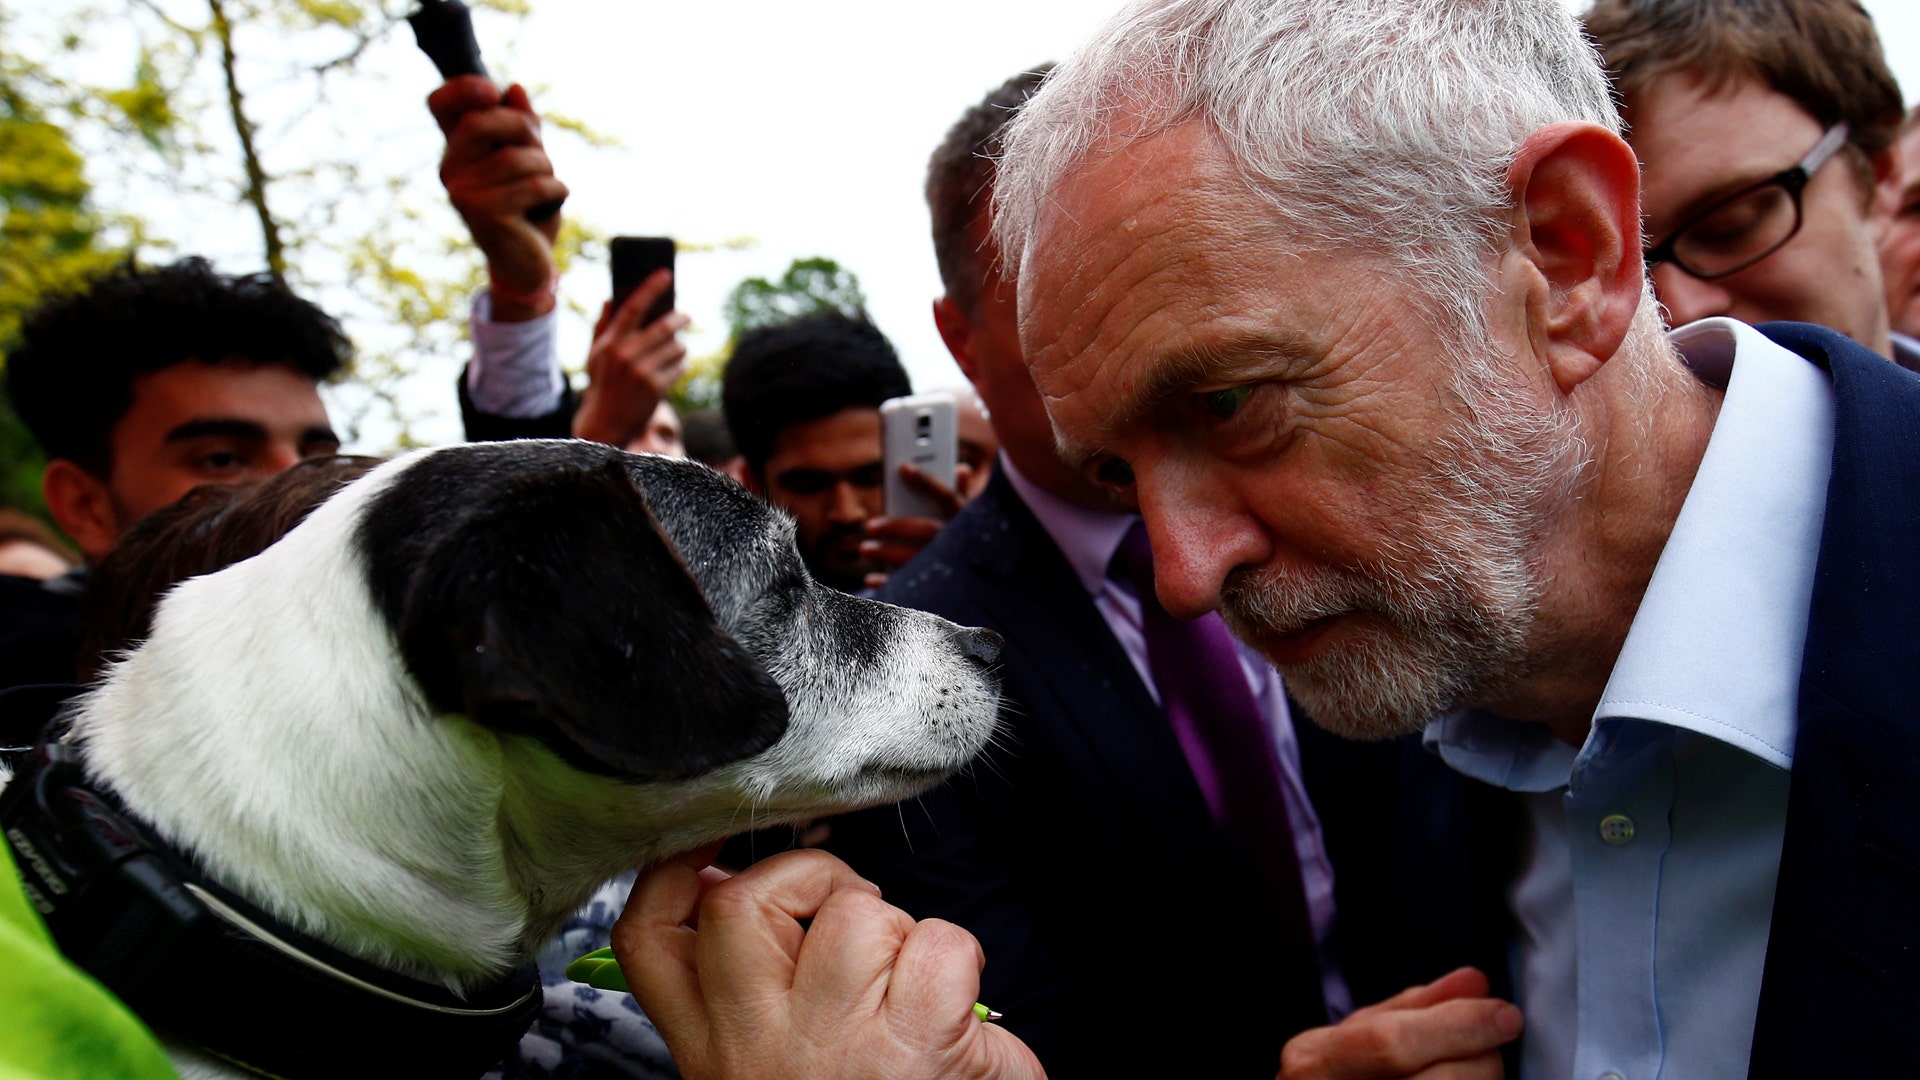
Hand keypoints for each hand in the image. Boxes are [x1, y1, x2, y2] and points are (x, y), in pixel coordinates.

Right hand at [429, 76, 567, 320]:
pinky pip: (533, 186)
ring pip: (515, 158)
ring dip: (546, 168)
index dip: (461, 88)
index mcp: (457, 150)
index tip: (492, 91)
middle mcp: (450, 170)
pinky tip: (554, 201)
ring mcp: (463, 194)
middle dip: (524, 129)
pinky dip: (556, 190)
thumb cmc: (527, 209)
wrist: (527, 265)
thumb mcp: (528, 160)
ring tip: (548, 186)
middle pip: (481, 123)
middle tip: (541, 152)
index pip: (440, 104)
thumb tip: (516, 89)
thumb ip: (522, 126)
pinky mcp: (484, 215)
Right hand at [572, 270, 689, 446]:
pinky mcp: (656, 388)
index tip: (666, 275)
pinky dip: (679, 366)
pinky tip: (672, 370)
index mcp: (610, 342)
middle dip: (679, 319)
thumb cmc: (602, 383)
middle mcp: (625, 354)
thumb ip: (603, 325)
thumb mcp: (596, 355)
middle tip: (685, 316)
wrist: (605, 422)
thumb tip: (611, 298)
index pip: (633, 307)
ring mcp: (642, 372)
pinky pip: (680, 367)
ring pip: (676, 347)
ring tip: (675, 350)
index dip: (651, 288)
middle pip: (664, 326)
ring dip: (679, 347)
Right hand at [612, 849, 1045, 1079]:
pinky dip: (959, 957)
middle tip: (846, 916)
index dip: (674, 869)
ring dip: (896, 928)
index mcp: (714, 1048)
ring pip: (852, 916)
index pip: (649, 935)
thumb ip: (742, 976)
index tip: (714, 846)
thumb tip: (724, 873)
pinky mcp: (914, 1048)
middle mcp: (755, 1045)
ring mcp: (831, 1046)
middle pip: (737, 902)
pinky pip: (937, 945)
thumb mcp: (770, 1061)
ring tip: (905, 982)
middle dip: (803, 878)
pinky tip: (953, 1011)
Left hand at [860, 463, 970, 588]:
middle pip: (925, 530)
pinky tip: (870, 579)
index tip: (904, 468)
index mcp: (967, 520)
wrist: (982, 588)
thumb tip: (961, 468)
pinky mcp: (938, 590)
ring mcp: (950, 568)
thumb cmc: (972, 545)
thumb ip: (962, 495)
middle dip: (896, 527)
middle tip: (870, 526)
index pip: (948, 496)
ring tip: (865, 549)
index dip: (927, 481)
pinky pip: (911, 586)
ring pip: (915, 559)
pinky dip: (888, 583)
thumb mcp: (972, 520)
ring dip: (886, 553)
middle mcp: (960, 543)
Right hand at [1278, 968, 1520, 1079]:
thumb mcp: (1356, 1037)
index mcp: (1314, 1064)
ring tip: (1475, 1072)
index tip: (1506, 1015)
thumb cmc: (1334, 1079)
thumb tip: (1476, 983)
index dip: (1457, 1027)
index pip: (1392, 1043)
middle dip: (1482, 1060)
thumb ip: (1414, 1009)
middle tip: (1491, 1049)